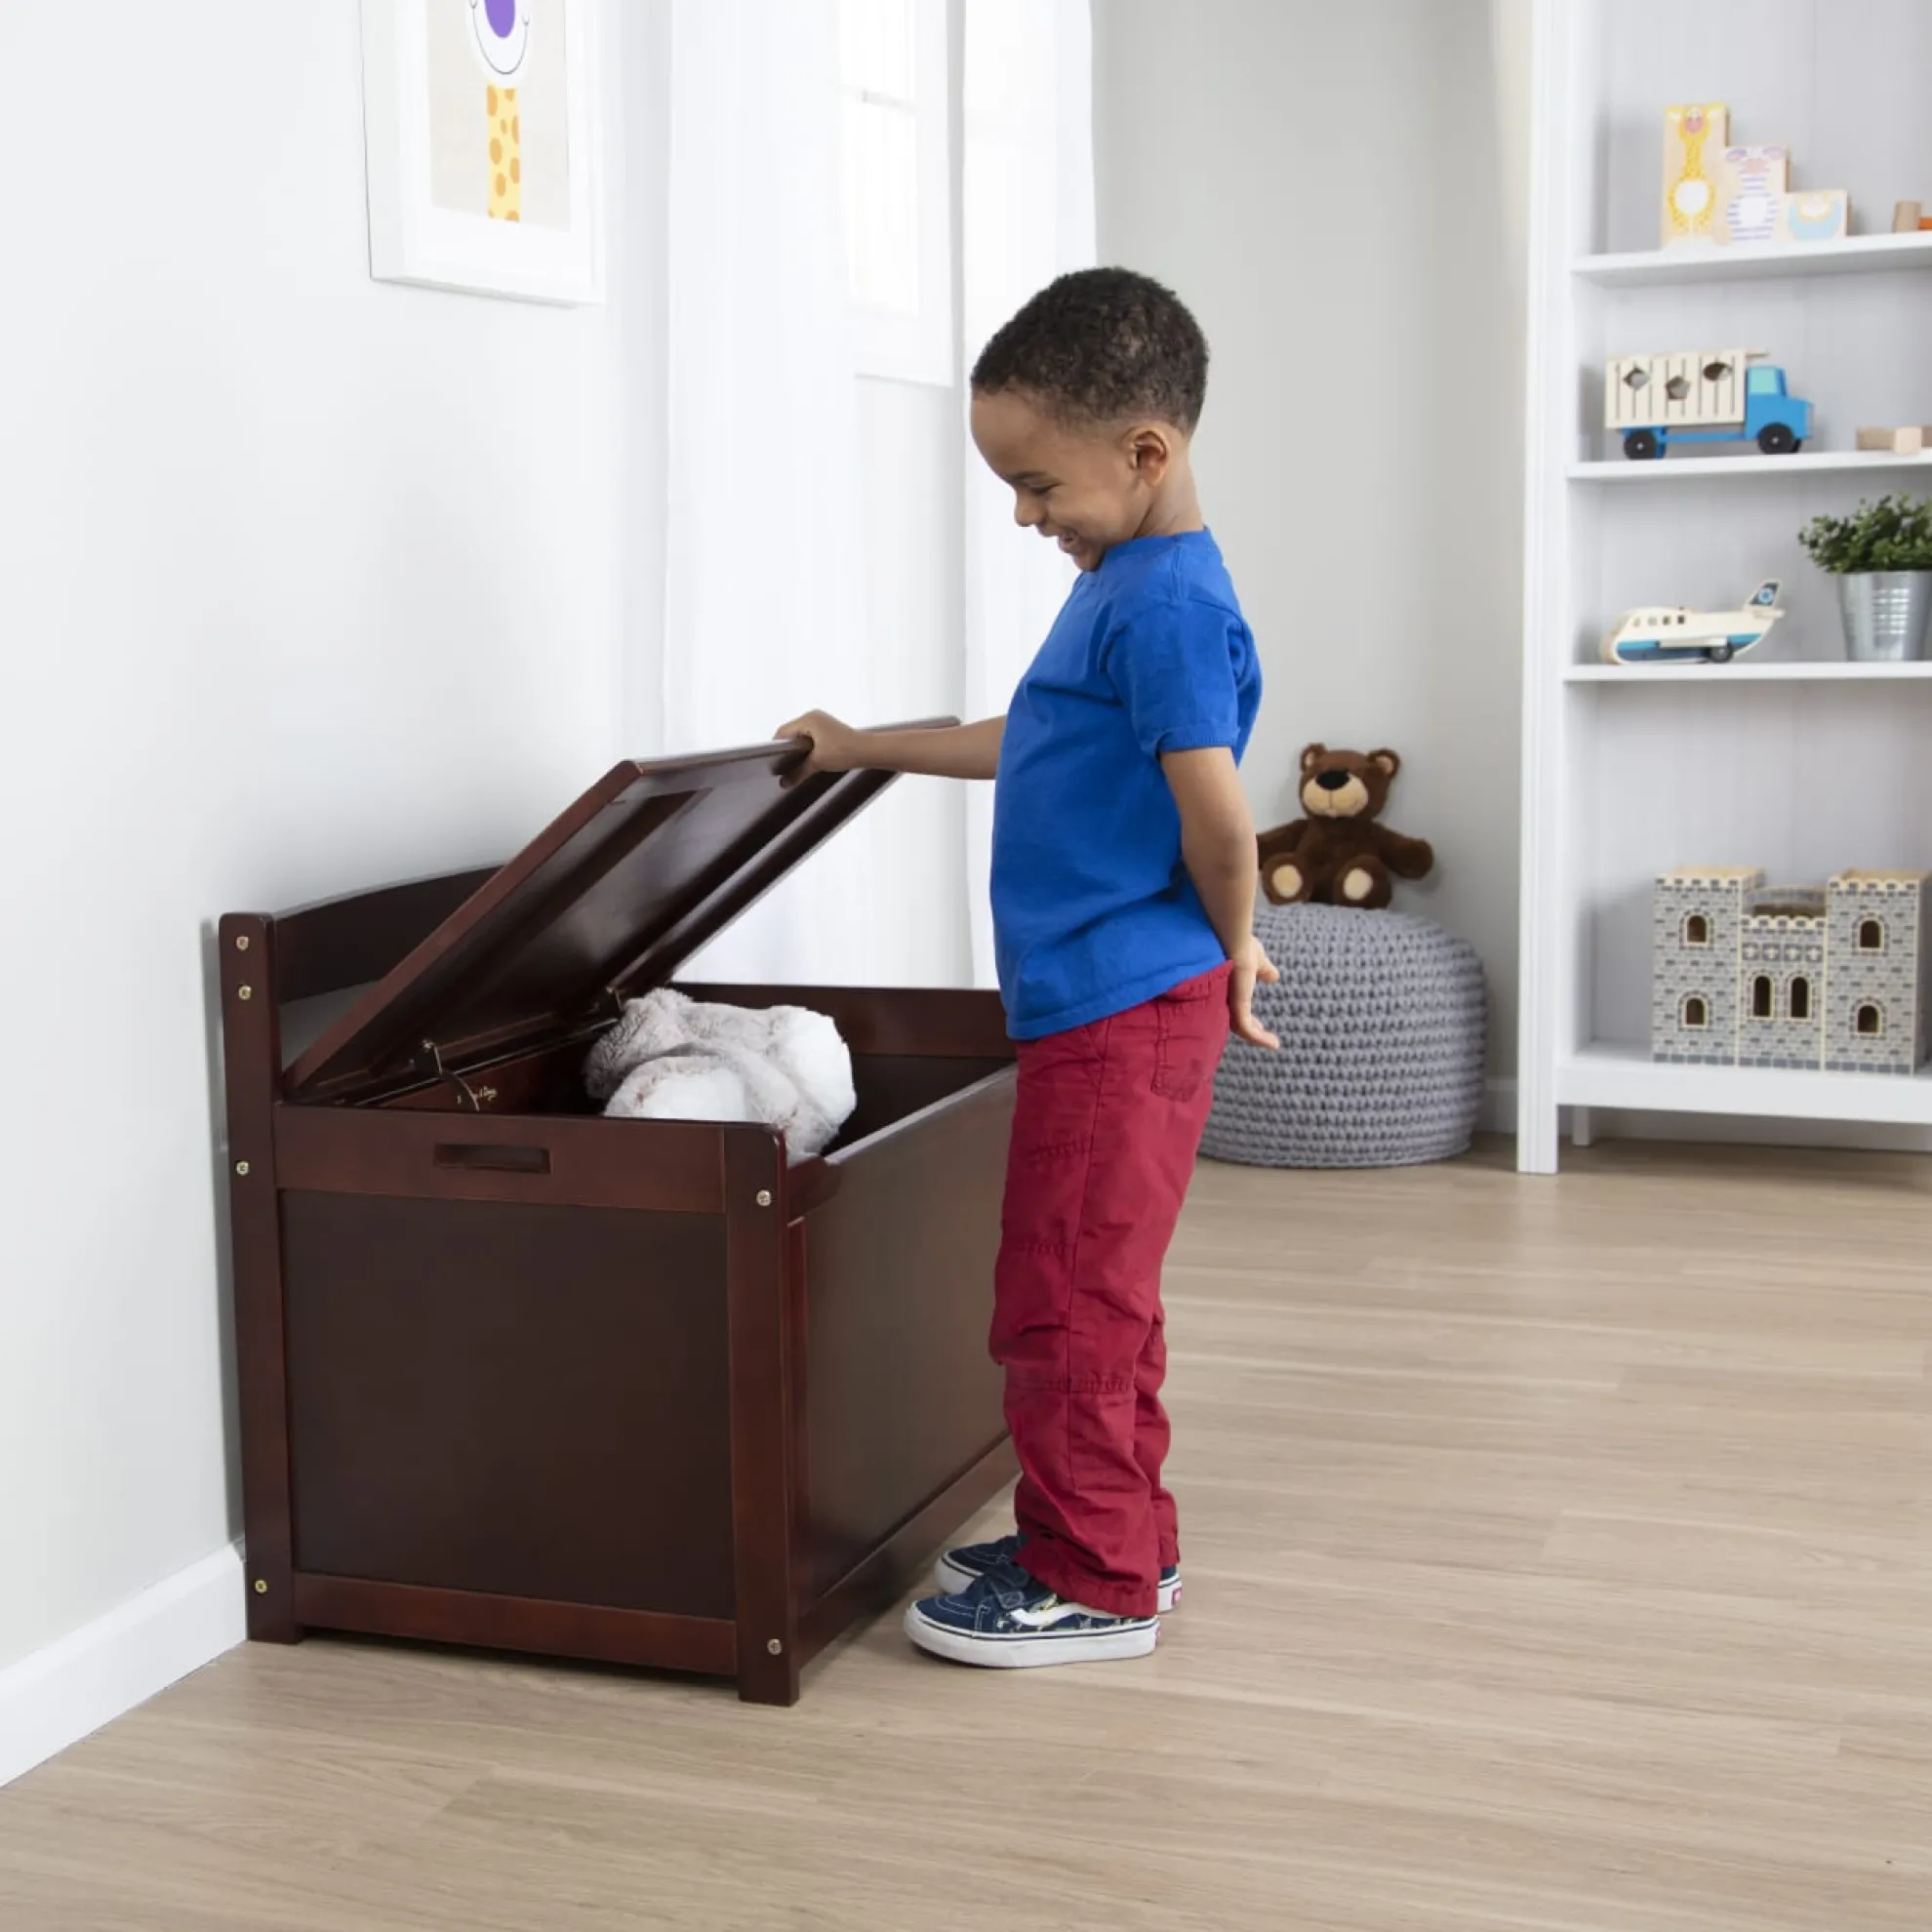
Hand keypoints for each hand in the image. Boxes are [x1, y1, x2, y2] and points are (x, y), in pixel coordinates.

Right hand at [775, 710, 861, 788]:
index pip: (783, 732)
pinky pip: (811, 738)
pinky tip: (809, 761)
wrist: (869, 751)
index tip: (773, 763)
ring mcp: (822, 722)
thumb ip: (798, 773)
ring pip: (801, 737)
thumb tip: (784, 782)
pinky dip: (807, 749)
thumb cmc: (847, 751)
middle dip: (787, 751)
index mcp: (808, 719)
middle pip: (791, 734)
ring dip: (798, 751)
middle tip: (783, 767)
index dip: (777, 748)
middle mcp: (814, 717)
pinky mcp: (828, 730)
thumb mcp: (818, 763)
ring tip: (796, 766)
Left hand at [1229, 935, 1279, 1049]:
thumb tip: (1273, 977)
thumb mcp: (1255, 959)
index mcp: (1225, 986)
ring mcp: (1226, 1003)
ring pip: (1239, 1026)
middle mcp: (1221, 997)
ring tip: (1272, 1043)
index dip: (1246, 1014)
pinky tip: (1274, 1044)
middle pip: (1233, 1018)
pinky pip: (1245, 1028)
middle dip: (1249, 1027)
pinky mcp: (1235, 1006)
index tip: (1259, 1022)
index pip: (1233, 1005)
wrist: (1231, 938)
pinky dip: (1258, 1038)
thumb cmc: (1239, 943)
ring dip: (1256, 1037)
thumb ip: (1263, 969)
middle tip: (1261, 1032)